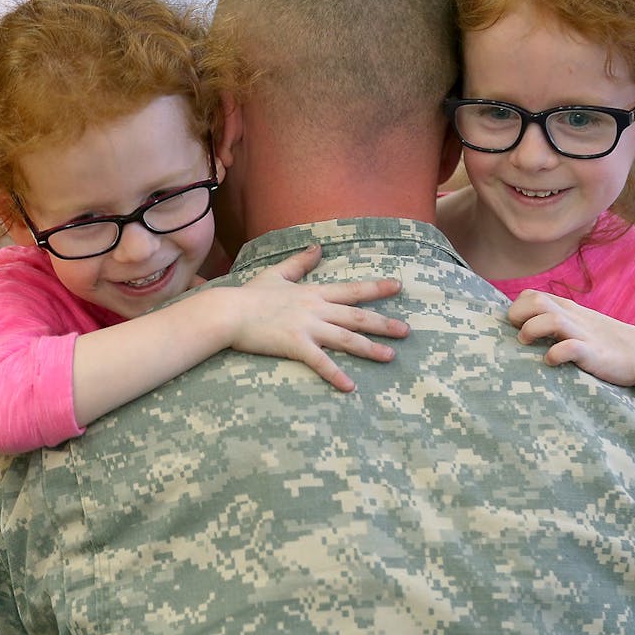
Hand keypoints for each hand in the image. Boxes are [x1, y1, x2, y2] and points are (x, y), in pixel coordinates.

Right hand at [226, 245, 408, 390]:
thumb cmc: (249, 295)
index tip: (398, 286)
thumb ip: (300, 262)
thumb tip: (317, 247)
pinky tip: (350, 386)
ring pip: (346, 338)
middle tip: (407, 330)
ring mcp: (307, 327)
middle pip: (357, 317)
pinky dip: (335, 374)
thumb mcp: (277, 273)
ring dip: (370, 348)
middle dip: (384, 324)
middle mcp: (316, 309)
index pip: (352, 290)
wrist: (227, 311)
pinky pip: (320, 362)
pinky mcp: (295, 345)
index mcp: (313, 293)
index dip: (376, 289)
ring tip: (390, 356)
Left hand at [508, 289, 634, 389]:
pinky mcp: (594, 354)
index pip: (532, 295)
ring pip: (551, 320)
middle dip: (518, 315)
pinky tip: (551, 361)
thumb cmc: (606, 342)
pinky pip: (570, 348)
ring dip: (532, 330)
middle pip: (536, 300)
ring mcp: (584, 334)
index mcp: (568, 310)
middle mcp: (573, 317)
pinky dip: (555, 354)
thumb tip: (527, 329)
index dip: (517, 308)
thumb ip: (557, 322)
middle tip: (518, 334)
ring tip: (527, 343)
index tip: (516, 327)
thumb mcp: (580, 325)